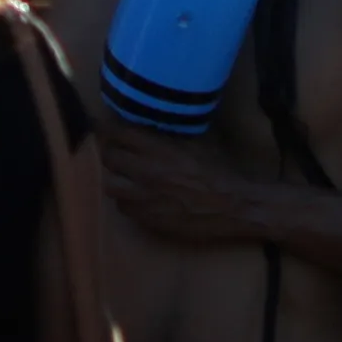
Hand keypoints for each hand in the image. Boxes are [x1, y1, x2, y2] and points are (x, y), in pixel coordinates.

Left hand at [96, 124, 271, 249]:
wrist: (232, 205)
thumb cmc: (218, 169)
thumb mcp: (196, 141)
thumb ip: (168, 133)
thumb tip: (148, 124)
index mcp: (159, 148)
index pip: (118, 133)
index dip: (110, 129)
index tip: (109, 128)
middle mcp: (146, 171)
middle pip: (109, 157)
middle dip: (110, 151)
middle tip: (116, 150)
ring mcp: (144, 197)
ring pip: (109, 184)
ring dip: (114, 177)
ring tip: (122, 175)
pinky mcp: (148, 218)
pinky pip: (123, 207)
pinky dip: (126, 199)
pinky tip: (137, 196)